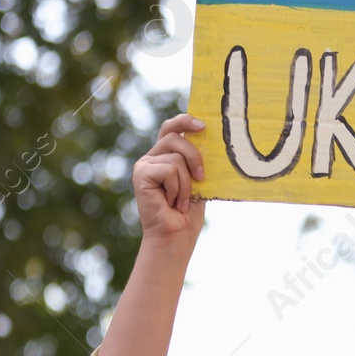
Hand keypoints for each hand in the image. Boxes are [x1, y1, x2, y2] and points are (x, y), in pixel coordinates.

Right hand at [134, 113, 206, 244]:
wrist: (176, 234)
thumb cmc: (189, 210)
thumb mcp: (198, 180)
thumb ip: (198, 161)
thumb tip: (214, 141)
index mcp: (166, 155)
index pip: (172, 128)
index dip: (184, 120)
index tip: (203, 125)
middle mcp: (152, 157)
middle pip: (175, 137)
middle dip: (194, 156)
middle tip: (201, 177)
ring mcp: (144, 165)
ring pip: (176, 157)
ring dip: (187, 183)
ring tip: (182, 200)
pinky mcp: (140, 174)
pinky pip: (169, 169)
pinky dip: (178, 188)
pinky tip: (172, 202)